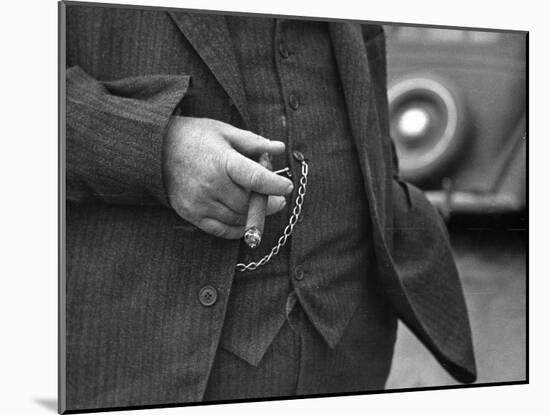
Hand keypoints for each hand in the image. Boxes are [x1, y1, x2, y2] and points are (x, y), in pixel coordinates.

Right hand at [163, 116, 293, 238]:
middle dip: (268, 202)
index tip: (287, 187)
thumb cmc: (194, 137)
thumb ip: (254, 142)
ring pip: (238, 218)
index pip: (256, 178)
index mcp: (222, 161)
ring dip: (254, 215)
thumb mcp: (225, 132)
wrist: (156, 149)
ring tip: (261, 204)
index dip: (275, 185)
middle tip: (278, 198)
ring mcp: (200, 202)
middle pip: (248, 202)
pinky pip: (222, 230)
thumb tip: (279, 148)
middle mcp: (211, 185)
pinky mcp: (191, 214)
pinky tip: (245, 219)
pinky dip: (238, 228)